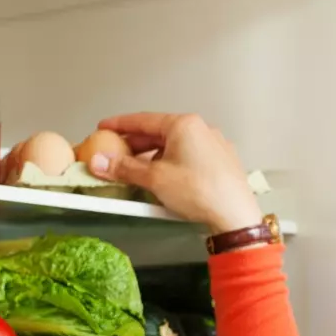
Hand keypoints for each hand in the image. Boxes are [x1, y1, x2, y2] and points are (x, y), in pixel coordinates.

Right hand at [87, 112, 263, 233]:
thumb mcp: (155, 179)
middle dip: (136, 145)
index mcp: (184, 125)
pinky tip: (165, 178)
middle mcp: (202, 130)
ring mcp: (215, 146)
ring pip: (176, 147)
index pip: (143, 120)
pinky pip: (191, 158)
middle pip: (160, 133)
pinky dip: (173, 164)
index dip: (120, 125)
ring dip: (154, 157)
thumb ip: (124, 168)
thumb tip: (100, 162)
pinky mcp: (222, 163)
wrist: (235, 216)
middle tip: (116, 153)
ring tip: (137, 170)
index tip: (104, 128)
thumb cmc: (199, 192)